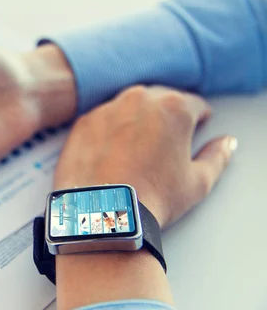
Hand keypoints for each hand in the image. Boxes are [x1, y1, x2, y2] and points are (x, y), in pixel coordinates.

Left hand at [54, 85, 236, 227]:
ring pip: (129, 107)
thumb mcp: (198, 182)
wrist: (104, 210)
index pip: (194, 105)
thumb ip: (217, 156)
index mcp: (174, 107)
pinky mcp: (84, 121)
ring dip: (136, 121)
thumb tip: (226, 143)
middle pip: (160, 100)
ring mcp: (108, 108)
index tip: (193, 134)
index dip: (198, 121)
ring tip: (136, 151)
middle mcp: (139, 99)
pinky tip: (111, 154)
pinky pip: (103, 119)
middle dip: (166, 118)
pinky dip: (109, 131)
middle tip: (165, 145)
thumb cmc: (153, 198)